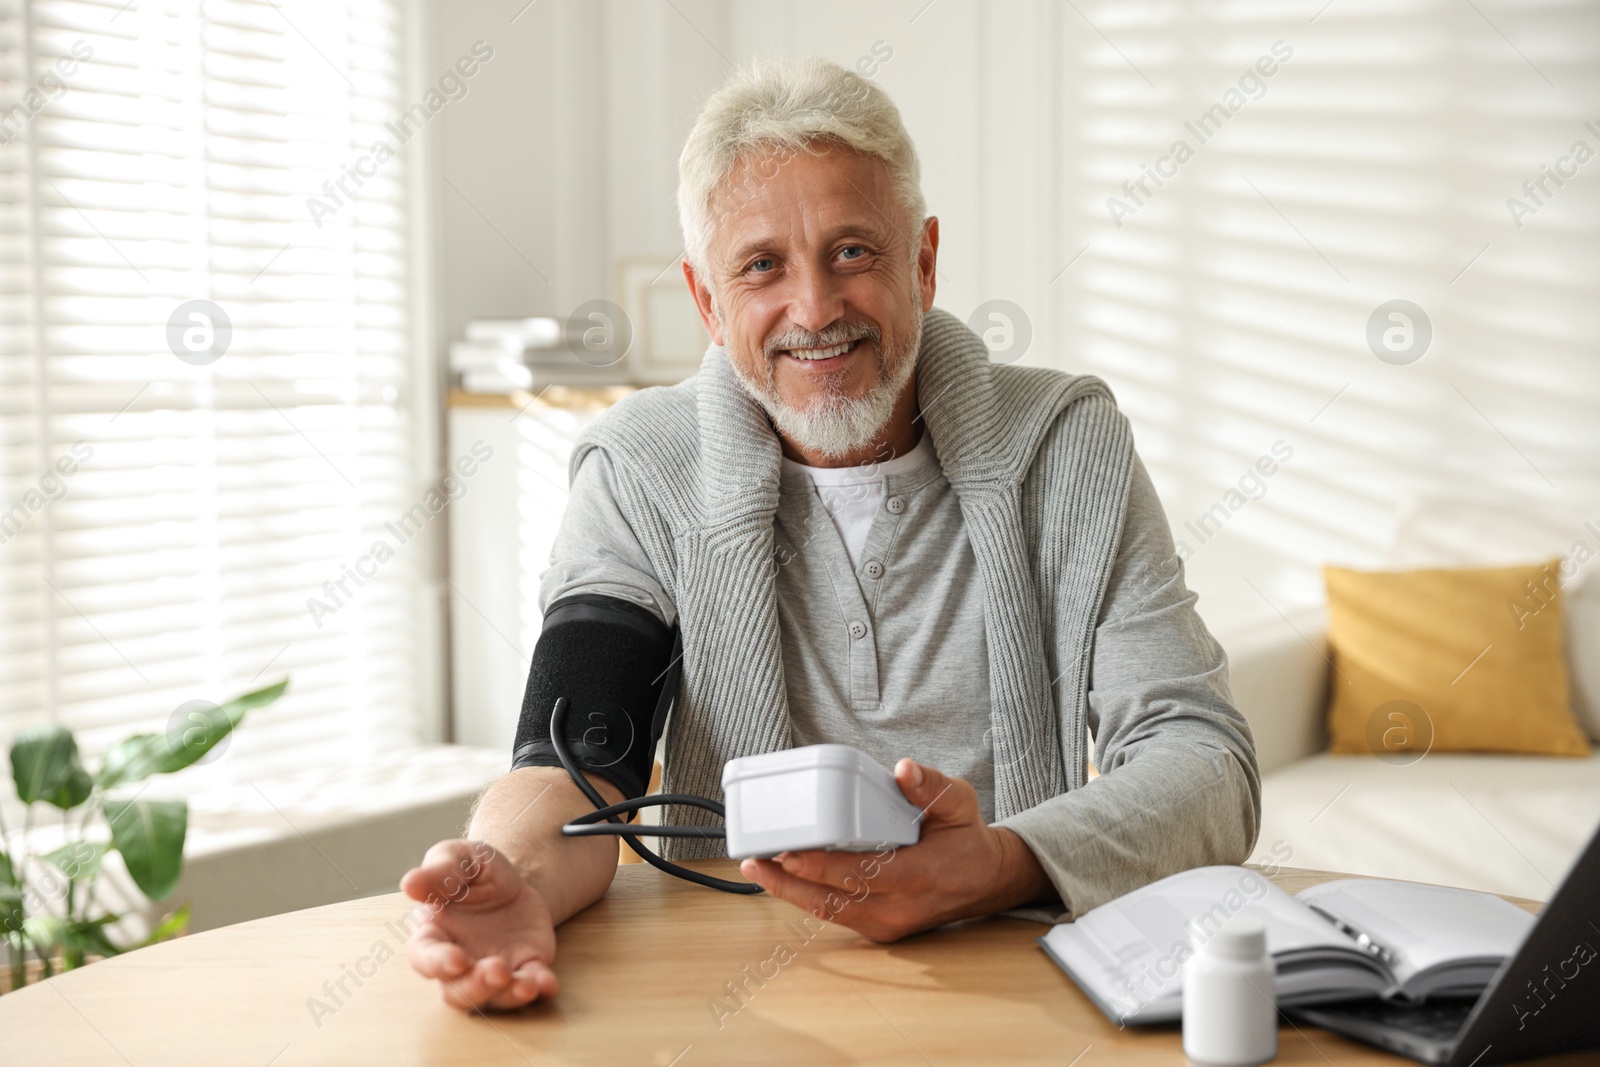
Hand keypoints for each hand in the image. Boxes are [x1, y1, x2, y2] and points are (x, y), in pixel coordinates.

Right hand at [401, 839, 559, 1010]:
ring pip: (491, 997)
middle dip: (476, 986)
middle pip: (457, 990)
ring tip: (527, 984)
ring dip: (508, 995)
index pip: (425, 956)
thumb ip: (438, 872)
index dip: (438, 963)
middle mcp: (459, 961)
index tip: (457, 960)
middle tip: (498, 970)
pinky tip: (547, 983)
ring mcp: (491, 968)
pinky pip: (530, 984)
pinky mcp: (523, 967)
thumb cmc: (472, 870)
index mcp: (433, 933)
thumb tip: (409, 884)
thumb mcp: (457, 858)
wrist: (514, 878)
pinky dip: (538, 987)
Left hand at [738, 759, 1050, 940]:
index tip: (788, 850)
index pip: (859, 876)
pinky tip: (781, 877)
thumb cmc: (966, 838)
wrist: (986, 880)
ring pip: (828, 913)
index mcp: (917, 877)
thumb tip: (902, 769)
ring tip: (757, 867)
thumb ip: (930, 785)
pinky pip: (836, 914)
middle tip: (756, 858)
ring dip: (789, 892)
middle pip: (832, 901)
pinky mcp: (879, 929)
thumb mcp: (958, 802)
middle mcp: (898, 909)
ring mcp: (887, 925)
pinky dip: (807, 896)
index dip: (819, 866)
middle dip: (789, 881)